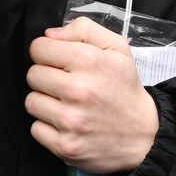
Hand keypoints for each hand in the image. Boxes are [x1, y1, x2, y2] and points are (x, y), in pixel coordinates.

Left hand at [26, 17, 158, 174]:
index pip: (39, 48)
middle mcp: (78, 90)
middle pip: (32, 75)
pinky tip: (67, 122)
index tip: (58, 60)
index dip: (47, 52)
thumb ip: (84, 29)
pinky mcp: (65, 146)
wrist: (143, 134)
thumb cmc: (125, 88)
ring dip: (45, 101)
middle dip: (46, 76)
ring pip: (31, 102)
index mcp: (89, 61)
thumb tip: (49, 35)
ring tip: (66, 103)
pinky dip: (48, 126)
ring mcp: (70, 120)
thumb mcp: (117, 48)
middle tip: (65, 83)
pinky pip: (35, 128)